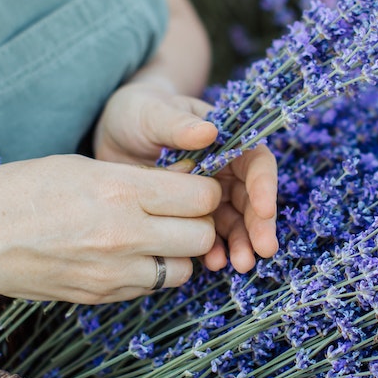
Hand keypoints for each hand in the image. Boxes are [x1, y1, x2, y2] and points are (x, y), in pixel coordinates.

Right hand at [0, 155, 221, 304]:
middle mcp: (124, 235)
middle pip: (202, 236)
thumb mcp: (81, 166)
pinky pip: (149, 287)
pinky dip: (150, 272)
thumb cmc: (16, 190)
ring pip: (183, 269)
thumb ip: (135, 179)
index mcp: (120, 190)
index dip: (202, 188)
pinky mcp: (99, 296)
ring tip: (153, 234)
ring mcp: (112, 272)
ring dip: (178, 252)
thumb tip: (181, 185)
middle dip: (198, 222)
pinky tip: (126, 254)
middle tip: (179, 211)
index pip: (201, 196)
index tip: (190, 183)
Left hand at [94, 81, 277, 271]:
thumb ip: (179, 124)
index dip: (264, 186)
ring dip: (241, 243)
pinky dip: (214, 250)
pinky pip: (209, 236)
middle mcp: (225, 170)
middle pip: (252, 199)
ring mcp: (209, 196)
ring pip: (235, 222)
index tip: (263, 210)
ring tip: (240, 264)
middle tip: (262, 250)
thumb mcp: (154, 113)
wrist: (113, 134)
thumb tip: (209, 131)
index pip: (256, 163)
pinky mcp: (191, 216)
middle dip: (259, 225)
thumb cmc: (138, 112)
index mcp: (227, 141)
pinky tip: (212, 264)